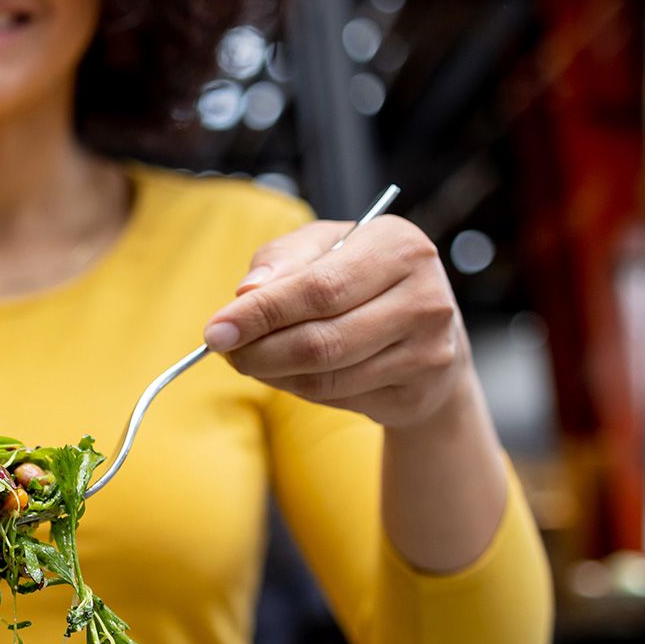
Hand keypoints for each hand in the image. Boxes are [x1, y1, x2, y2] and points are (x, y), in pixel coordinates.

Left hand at [203, 216, 469, 428]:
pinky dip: (298, 388)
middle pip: (322, 340)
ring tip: (251, 359)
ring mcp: (428, 350)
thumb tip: (245, 293)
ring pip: (326, 376)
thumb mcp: (324, 247)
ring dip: (274, 373)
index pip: (319, 288)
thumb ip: (283, 261)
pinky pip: (339, 397)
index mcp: (399, 247)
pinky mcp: (417, 392)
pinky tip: (287, 373)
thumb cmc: (362, 277)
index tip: (215, 330)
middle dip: (260, 351)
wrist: (428, 329)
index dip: (262, 313)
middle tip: (225, 351)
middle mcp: (424, 297)